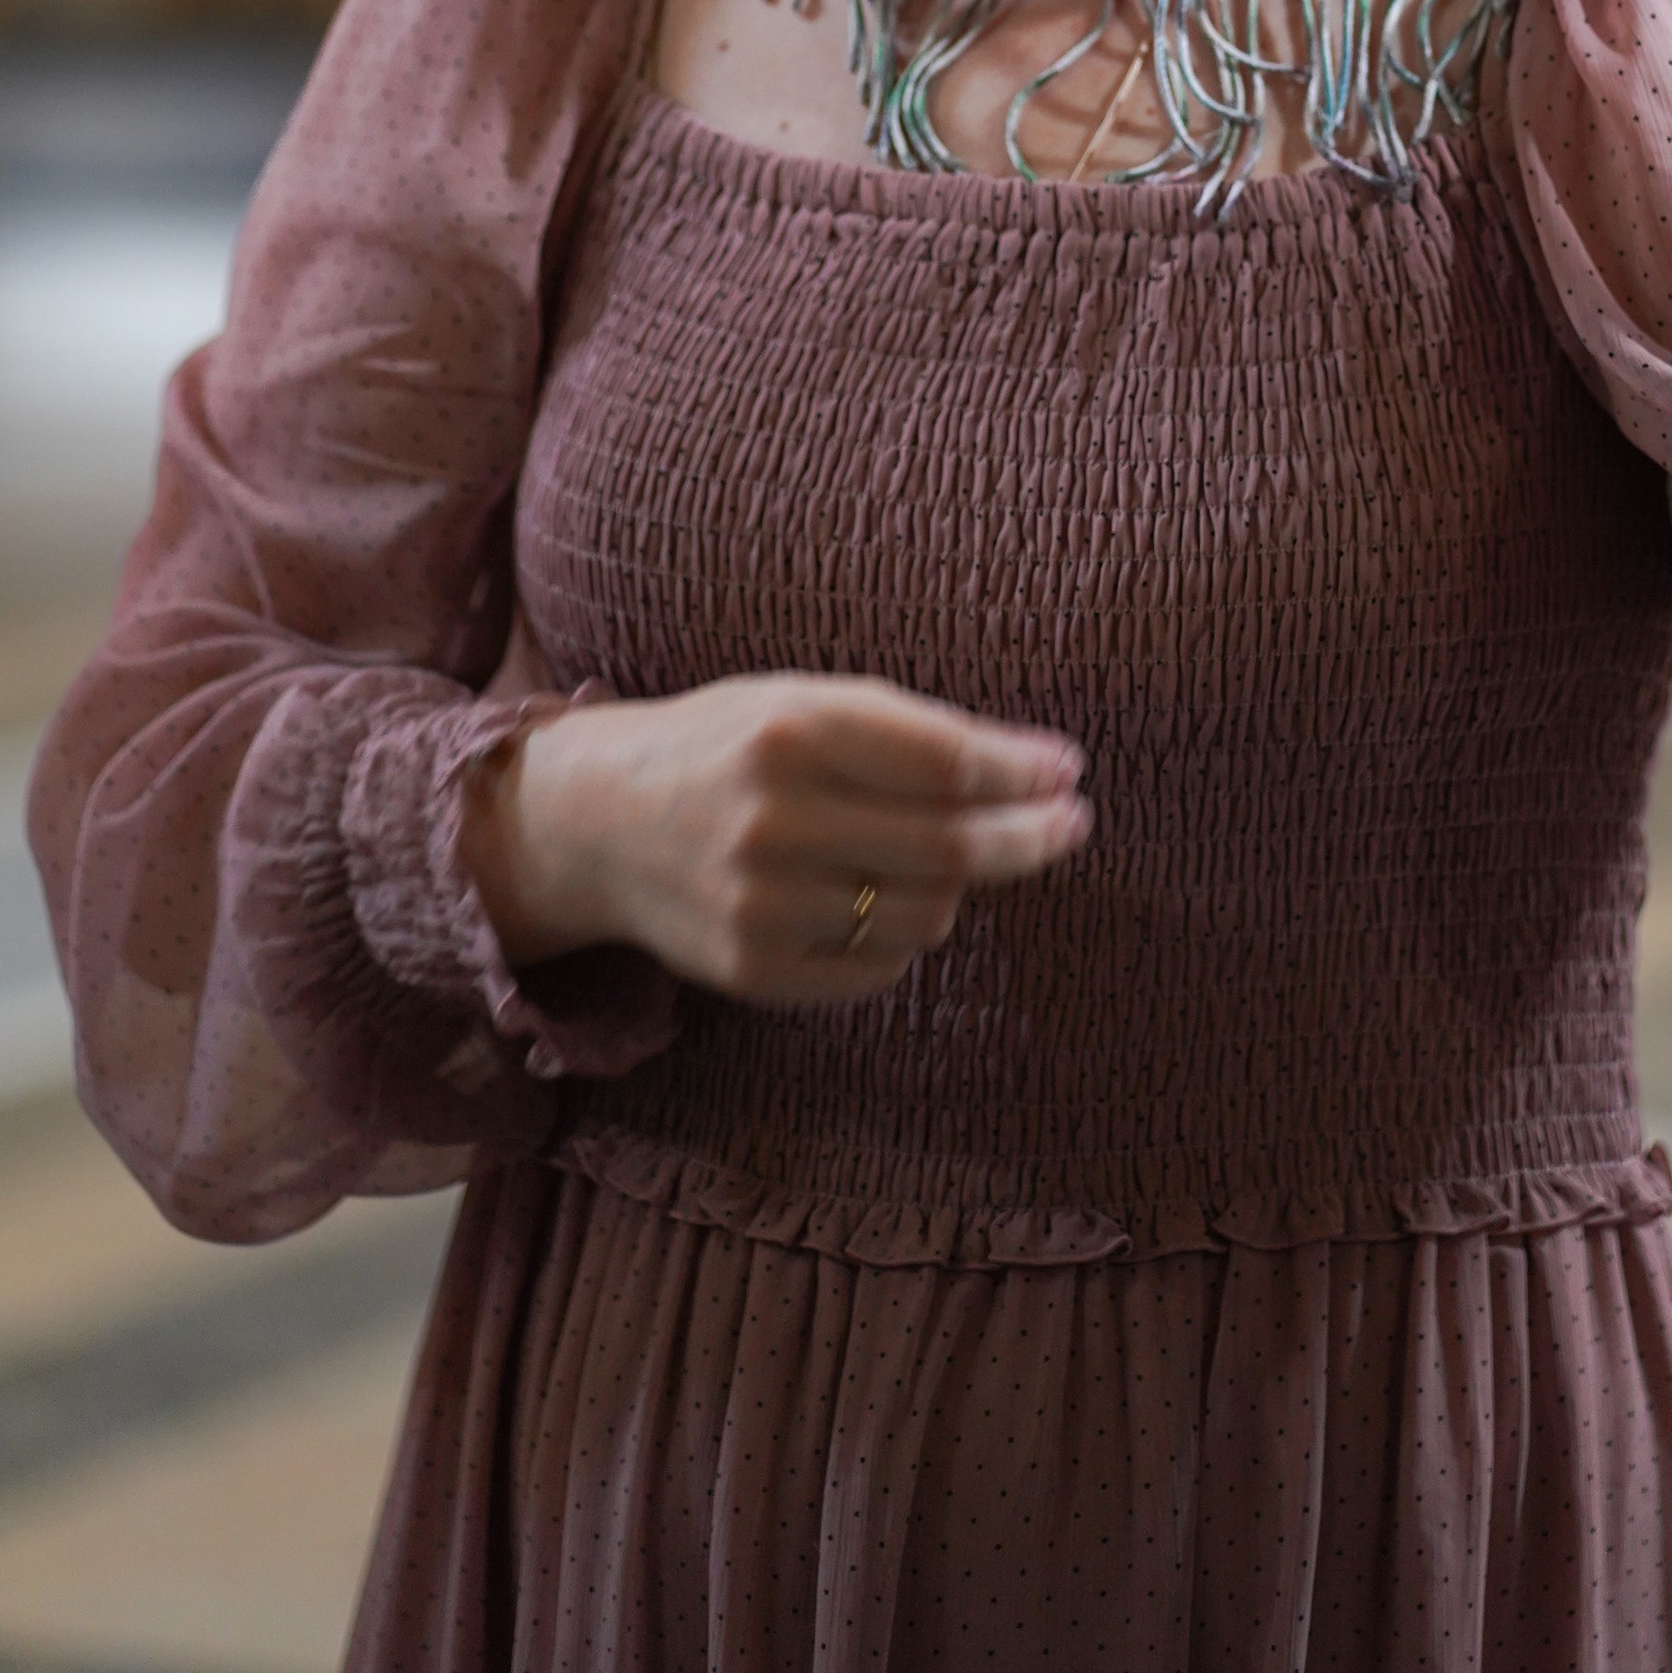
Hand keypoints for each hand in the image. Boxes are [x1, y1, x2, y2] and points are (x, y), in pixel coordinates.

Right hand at [463, 673, 1092, 1005]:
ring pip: (924, 915)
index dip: (1020, 775)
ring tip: (944, 852)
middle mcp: (772, 820)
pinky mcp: (753, 970)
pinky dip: (904, 934)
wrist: (598, 821)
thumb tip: (1046, 767)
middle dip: (1027, 837)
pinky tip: (880, 896)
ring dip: (957, 886)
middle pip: (946, 849)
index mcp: (790, 731)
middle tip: (1073, 824)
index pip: (943, 764)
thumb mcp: (807, 702)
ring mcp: (759, 904)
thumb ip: (917, 732)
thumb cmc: (730, 744)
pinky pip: (879, 967)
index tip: (1070, 772)